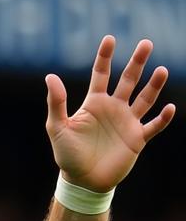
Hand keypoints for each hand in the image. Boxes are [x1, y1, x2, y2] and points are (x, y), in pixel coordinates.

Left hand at [45, 36, 173, 191]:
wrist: (82, 181)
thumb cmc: (67, 155)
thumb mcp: (57, 127)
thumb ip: (56, 102)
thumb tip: (50, 76)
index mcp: (94, 103)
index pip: (101, 74)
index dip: (105, 57)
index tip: (109, 39)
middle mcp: (113, 108)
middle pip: (129, 80)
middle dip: (137, 62)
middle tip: (146, 43)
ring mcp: (127, 122)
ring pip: (145, 98)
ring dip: (154, 85)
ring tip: (162, 71)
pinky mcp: (137, 139)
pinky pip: (154, 125)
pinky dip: (163, 118)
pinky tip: (169, 108)